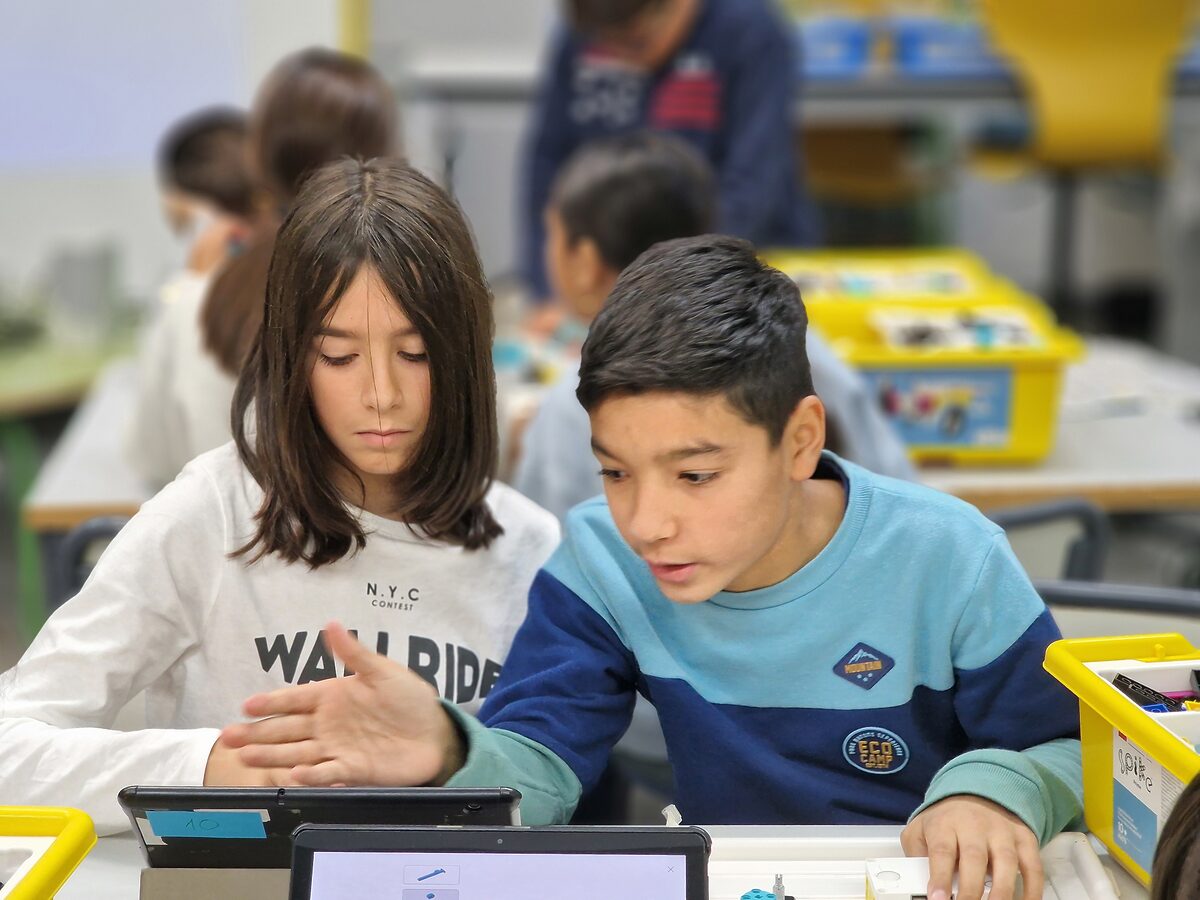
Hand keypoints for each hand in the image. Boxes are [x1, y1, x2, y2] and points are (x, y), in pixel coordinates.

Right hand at [219, 622, 463, 786]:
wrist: (434, 732)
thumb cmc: (408, 699)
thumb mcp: (383, 671)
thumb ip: (355, 653)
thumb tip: (331, 623)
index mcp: (332, 696)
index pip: (295, 698)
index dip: (271, 701)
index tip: (246, 705)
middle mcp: (328, 724)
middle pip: (286, 728)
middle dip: (257, 732)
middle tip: (229, 736)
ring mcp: (337, 748)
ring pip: (297, 752)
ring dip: (272, 755)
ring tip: (245, 756)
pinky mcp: (352, 771)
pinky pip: (327, 773)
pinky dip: (311, 775)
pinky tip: (293, 774)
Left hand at [901, 795, 1042, 899]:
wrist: (977, 792)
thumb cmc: (947, 820)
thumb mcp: (921, 829)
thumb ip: (918, 855)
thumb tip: (920, 884)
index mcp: (945, 824)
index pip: (942, 851)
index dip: (941, 877)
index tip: (938, 899)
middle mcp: (975, 826)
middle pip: (974, 858)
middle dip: (970, 890)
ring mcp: (1002, 832)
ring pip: (1006, 862)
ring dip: (1001, 893)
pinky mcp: (1024, 839)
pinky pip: (1033, 867)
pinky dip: (1032, 890)